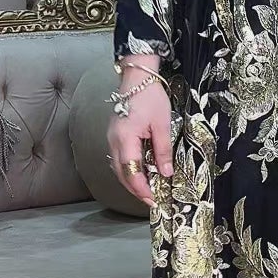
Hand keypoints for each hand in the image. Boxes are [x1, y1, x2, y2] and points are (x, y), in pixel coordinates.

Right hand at [106, 62, 173, 206]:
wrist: (137, 77)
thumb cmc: (150, 97)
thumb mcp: (162, 125)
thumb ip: (163, 151)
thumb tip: (165, 173)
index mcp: (125, 139)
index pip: (131, 172)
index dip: (141, 189)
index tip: (152, 200)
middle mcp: (113, 141)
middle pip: (121, 173)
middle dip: (135, 189)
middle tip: (150, 200)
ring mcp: (111, 138)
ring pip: (118, 167)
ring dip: (131, 180)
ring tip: (147, 189)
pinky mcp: (114, 134)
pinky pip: (118, 158)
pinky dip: (128, 169)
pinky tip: (140, 171)